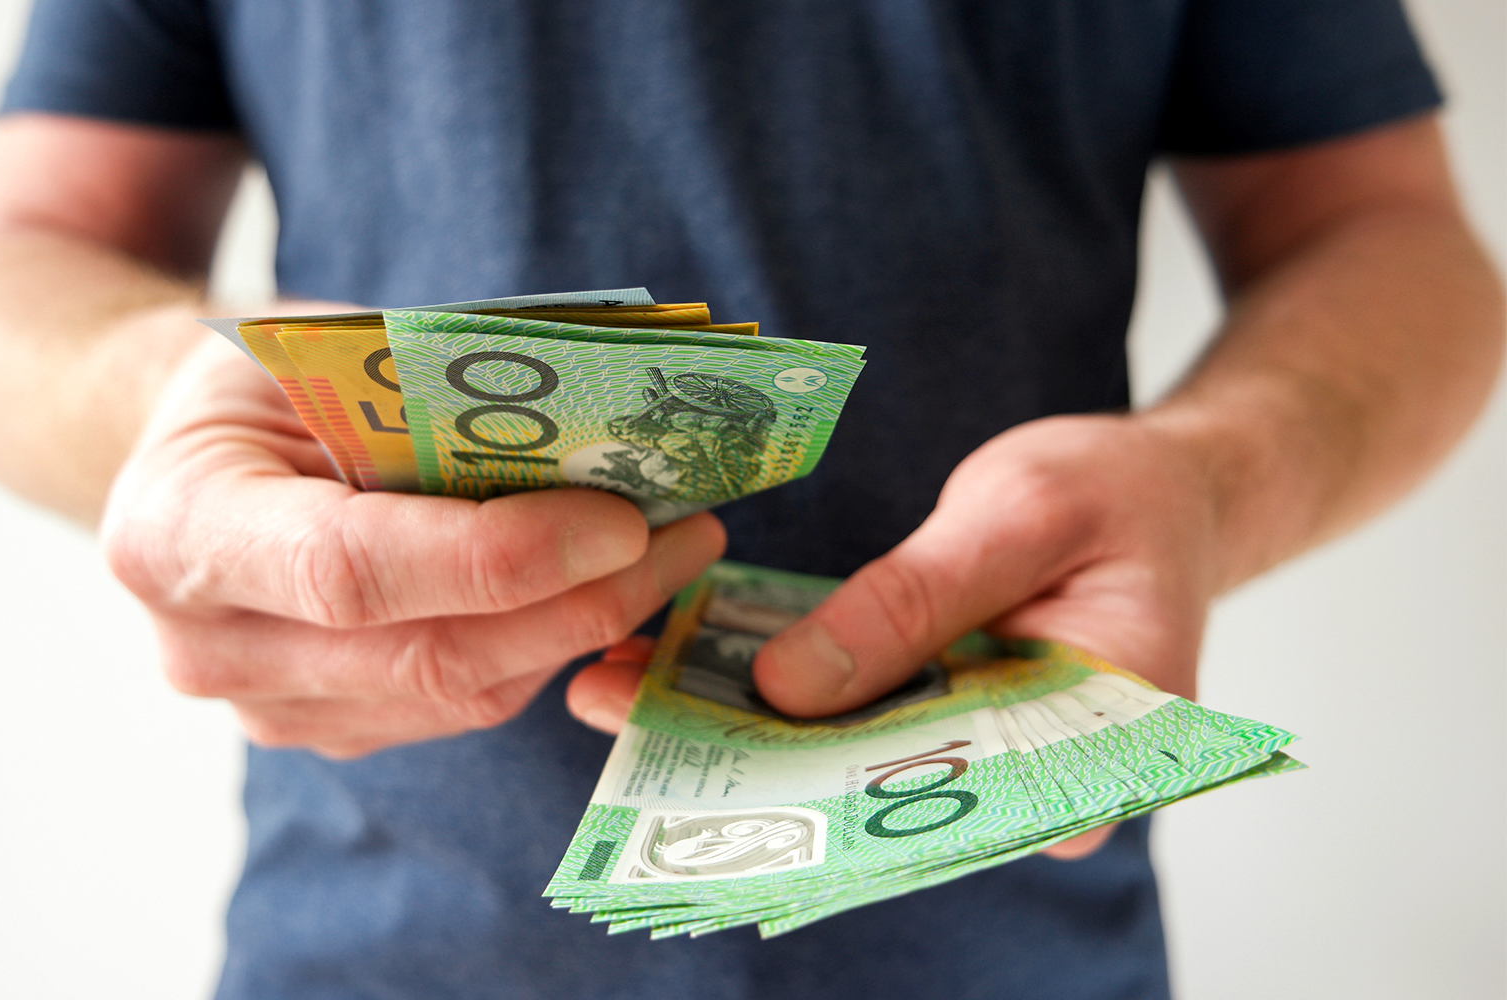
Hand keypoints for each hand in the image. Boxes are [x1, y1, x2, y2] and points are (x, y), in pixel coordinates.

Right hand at [101, 333, 724, 757]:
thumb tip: (608, 421)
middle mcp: (207, 644)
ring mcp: (268, 706)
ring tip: (672, 554)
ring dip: (583, 629)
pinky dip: (547, 649)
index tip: (621, 521)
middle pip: (425, 655)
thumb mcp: (322, 345)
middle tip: (686, 536)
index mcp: (178, 529)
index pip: (352, 570)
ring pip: (460, 695)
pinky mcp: (332, 728)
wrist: (195, 456)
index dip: (497, 556)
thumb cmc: (268, 381)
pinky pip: (463, 705)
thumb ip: (431, 388)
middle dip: (578, 601)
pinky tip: (608, 592)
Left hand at [569, 413, 1223, 858]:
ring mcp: (983, 759)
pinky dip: (777, 688)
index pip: (948, 807)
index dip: (819, 793)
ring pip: (852, 764)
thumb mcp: (1018, 518)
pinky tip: (682, 659)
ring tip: (623, 684)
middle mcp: (1033, 786)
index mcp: (1095, 758)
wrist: (1160, 489)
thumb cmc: (1120, 495)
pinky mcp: (943, 720)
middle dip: (751, 757)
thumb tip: (788, 690)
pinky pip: (854, 719)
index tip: (706, 763)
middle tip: (624, 716)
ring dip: (744, 724)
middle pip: (881, 796)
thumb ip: (914, 602)